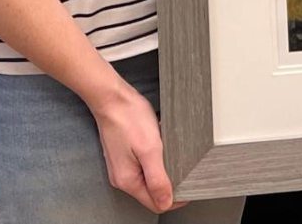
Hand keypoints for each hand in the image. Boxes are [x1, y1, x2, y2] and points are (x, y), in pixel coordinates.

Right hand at [89, 78, 175, 212]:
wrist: (112, 98)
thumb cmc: (129, 118)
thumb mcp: (150, 149)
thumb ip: (157, 178)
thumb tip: (165, 202)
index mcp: (128, 181)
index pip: (155, 203)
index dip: (174, 198)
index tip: (189, 187)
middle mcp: (122, 177)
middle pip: (151, 192)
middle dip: (169, 182)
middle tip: (184, 166)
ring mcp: (122, 166)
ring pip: (148, 177)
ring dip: (162, 167)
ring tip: (170, 151)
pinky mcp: (124, 154)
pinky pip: (143, 164)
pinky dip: (154, 157)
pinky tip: (159, 143)